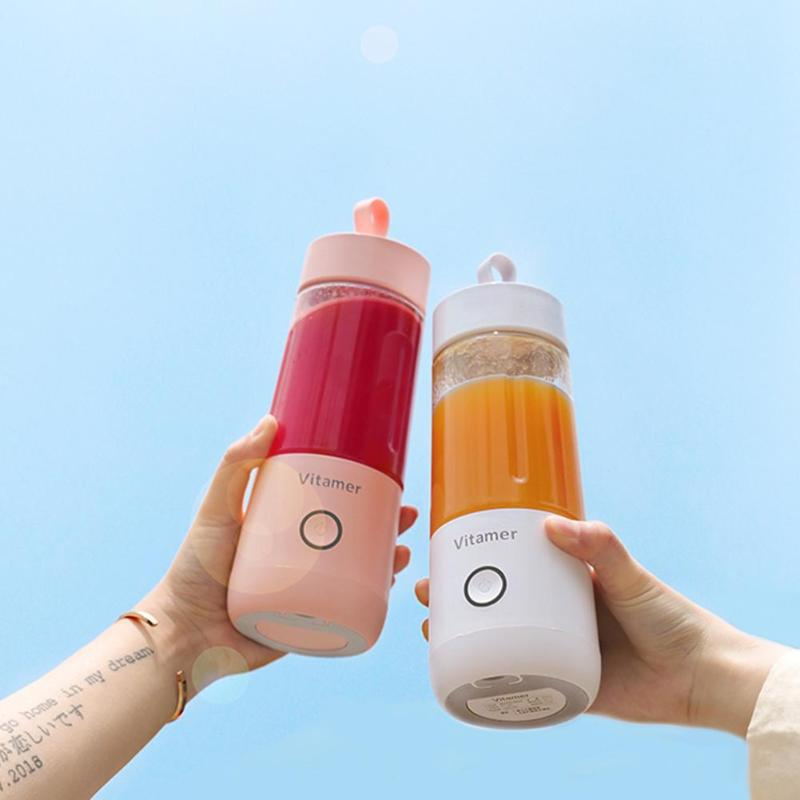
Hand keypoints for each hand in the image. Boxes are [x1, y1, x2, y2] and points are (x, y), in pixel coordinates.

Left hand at [144, 415, 416, 694]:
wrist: (185, 635)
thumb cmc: (193, 569)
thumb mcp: (216, 509)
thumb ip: (236, 466)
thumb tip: (270, 421)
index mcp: (285, 529)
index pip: (331, 504)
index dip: (362, 492)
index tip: (385, 479)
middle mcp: (302, 559)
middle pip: (355, 538)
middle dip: (387, 526)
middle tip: (406, 514)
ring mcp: (309, 593)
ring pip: (360, 574)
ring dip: (388, 561)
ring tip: (403, 551)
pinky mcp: (311, 625)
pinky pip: (349, 612)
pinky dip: (375, 599)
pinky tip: (391, 586)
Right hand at [415, 518, 786, 736]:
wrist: (702, 679)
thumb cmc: (672, 618)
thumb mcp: (633, 577)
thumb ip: (600, 547)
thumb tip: (552, 524)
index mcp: (568, 583)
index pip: (515, 565)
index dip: (478, 557)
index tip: (446, 548)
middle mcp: (557, 615)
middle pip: (497, 603)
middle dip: (457, 597)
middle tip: (426, 590)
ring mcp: (557, 650)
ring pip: (500, 641)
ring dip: (464, 636)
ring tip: (432, 628)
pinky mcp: (564, 686)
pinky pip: (519, 683)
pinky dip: (491, 679)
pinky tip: (462, 675)